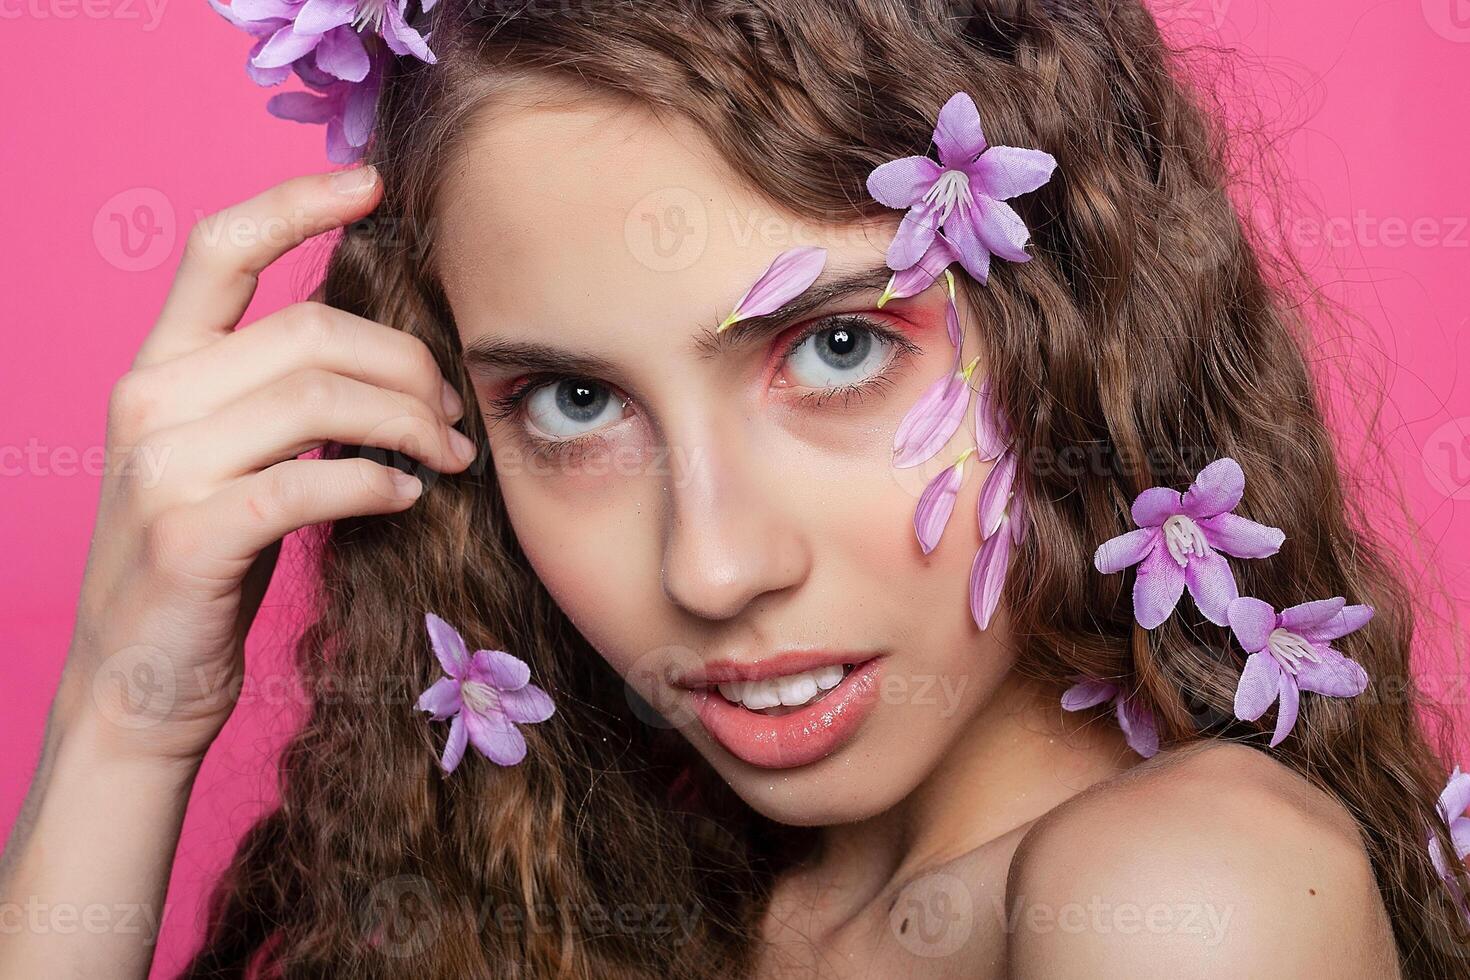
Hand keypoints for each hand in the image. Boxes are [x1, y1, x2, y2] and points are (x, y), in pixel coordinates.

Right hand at [55, 165, 472, 765]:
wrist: (138, 687)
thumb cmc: (207, 567)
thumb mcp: (231, 461)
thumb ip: (282, 398)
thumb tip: (399, 365)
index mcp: (159, 368)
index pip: (219, 248)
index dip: (295, 201)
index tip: (369, 184)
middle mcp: (149, 399)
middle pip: (312, 330)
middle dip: (410, 366)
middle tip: (456, 415)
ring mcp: (162, 466)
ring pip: (322, 398)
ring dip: (412, 425)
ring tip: (450, 458)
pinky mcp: (190, 534)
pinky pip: (314, 481)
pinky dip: (379, 483)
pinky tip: (409, 498)